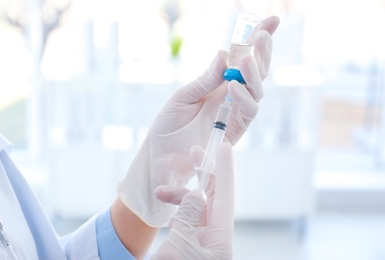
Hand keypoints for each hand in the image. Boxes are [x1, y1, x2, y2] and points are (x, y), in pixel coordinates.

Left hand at [118, 16, 279, 226]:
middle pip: (256, 73)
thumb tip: (224, 54)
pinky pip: (248, 112)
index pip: (242, 60)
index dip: (257, 42)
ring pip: (257, 91)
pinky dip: (244, 98)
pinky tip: (234, 86)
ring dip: (254, 74)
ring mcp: (235, 114)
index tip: (270, 22)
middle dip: (262, 53)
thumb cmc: (168, 126)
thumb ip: (205, 80)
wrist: (160, 156)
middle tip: (262, 35)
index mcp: (218, 84)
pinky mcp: (235, 131)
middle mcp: (231, 97)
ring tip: (247, 60)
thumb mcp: (184, 96)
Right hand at [152, 143, 234, 259]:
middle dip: (203, 175)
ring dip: (180, 199)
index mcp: (219, 240)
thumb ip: (188, 217)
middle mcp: (214, 239)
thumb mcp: (179, 245)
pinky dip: (178, 214)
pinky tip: (168, 215)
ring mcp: (202, 243)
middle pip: (212, 199)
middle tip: (195, 152)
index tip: (225, 147)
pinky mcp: (190, 248)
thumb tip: (195, 194)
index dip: (224, 170)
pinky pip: (187, 223)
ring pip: (195, 210)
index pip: (224, 197)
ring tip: (160, 192)